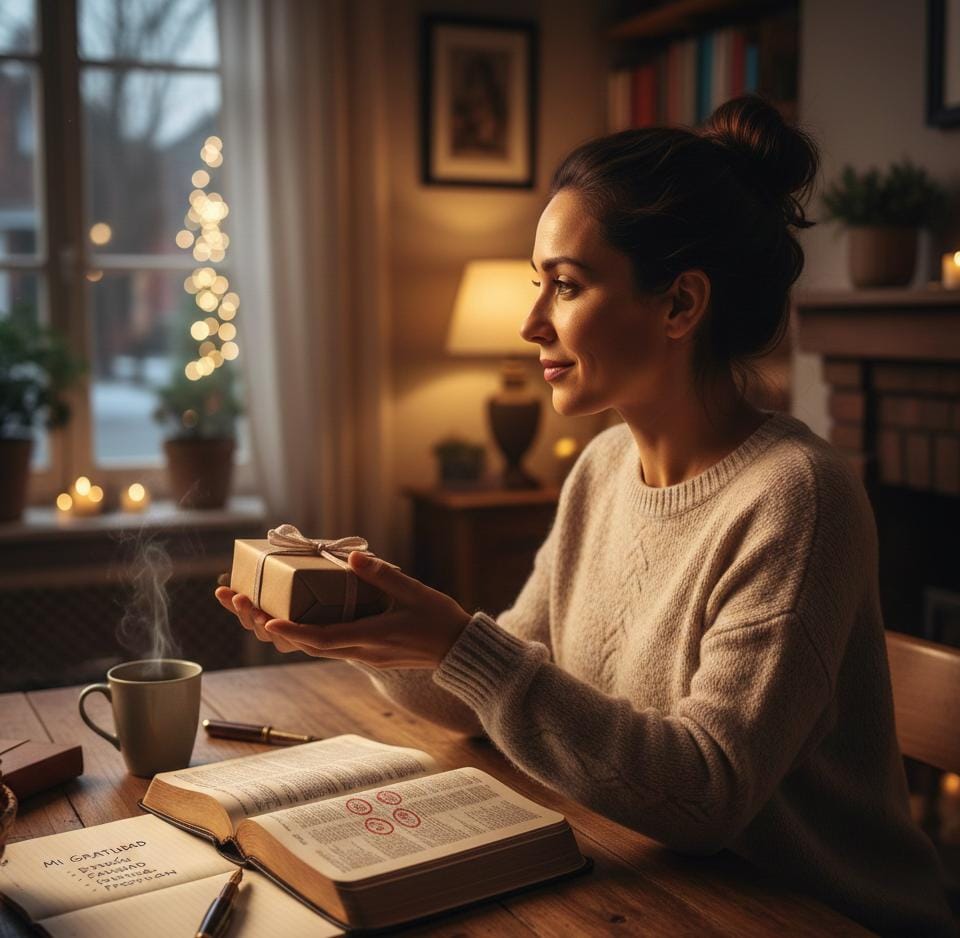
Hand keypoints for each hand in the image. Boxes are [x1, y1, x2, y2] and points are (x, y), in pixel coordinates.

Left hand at [214, 551, 472, 668]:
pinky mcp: (361, 652)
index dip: (289, 629)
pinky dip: (296, 631)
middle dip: (262, 621)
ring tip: (246, 605)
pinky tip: (282, 614)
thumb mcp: (415, 593)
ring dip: (274, 627)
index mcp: (367, 638)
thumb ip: (382, 575)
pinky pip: (321, 643)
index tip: (263, 617)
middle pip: (300, 643)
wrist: (458, 651)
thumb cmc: (439, 620)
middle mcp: (356, 651)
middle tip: (233, 598)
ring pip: (307, 645)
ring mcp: (357, 655)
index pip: (319, 638)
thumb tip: (352, 555)